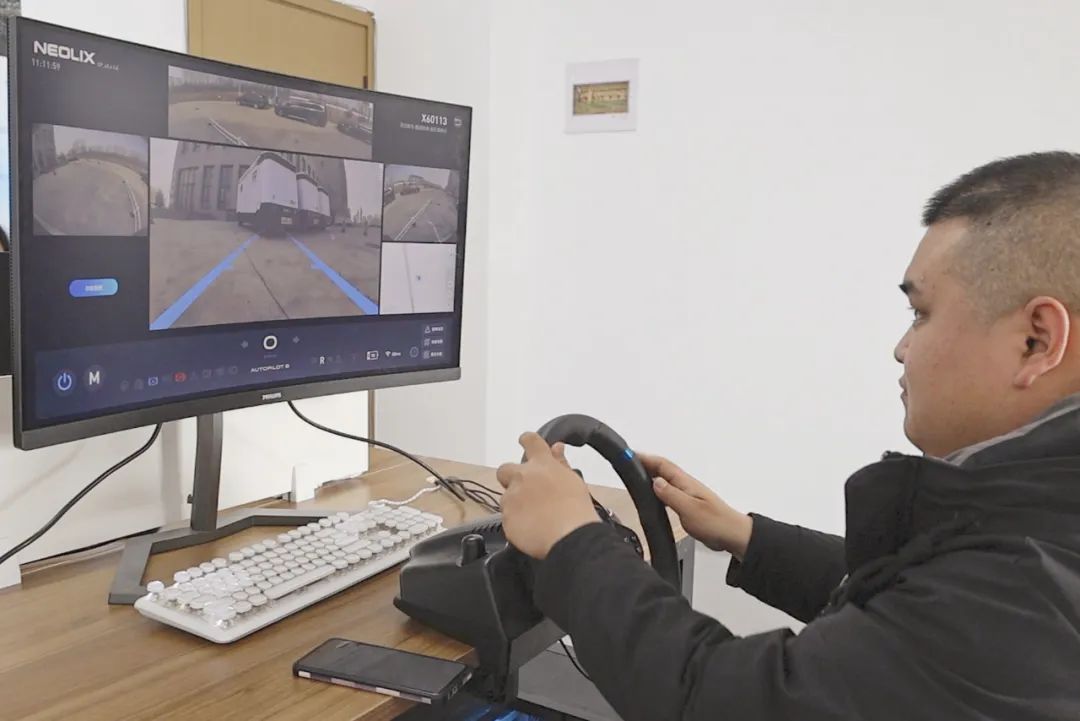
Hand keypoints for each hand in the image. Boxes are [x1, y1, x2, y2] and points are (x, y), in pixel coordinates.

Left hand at [496, 433, 600, 558]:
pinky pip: (507, 518)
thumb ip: (560, 463)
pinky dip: (517, 522)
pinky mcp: (506, 518)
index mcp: (542, 465)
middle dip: (510, 477)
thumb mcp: (573, 481)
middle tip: (525, 490)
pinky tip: (532, 528)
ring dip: (516, 504)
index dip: (527, 440)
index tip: (526, 442)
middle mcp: (522, 477)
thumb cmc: (577, 510)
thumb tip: (556, 448)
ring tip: (536, 517)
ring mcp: (512, 498)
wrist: (569, 536)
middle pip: (504, 469)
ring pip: (507, 497)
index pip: (530, 441)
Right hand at [640, 454, 752, 558]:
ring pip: (665, 480)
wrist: (733, 535)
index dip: (645, 458)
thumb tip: (655, 482)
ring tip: (636, 476)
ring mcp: (687, 494)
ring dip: (651, 475)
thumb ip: (671, 495)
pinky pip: (669, 492)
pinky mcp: (688, 505)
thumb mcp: (690, 508)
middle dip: (645, 463)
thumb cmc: (716, 522)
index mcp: (685, 482)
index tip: (629, 455)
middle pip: (662, 469)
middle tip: (628, 463)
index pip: (662, 464)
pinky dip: (658, 490)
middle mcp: (686, 485)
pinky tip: (654, 496)